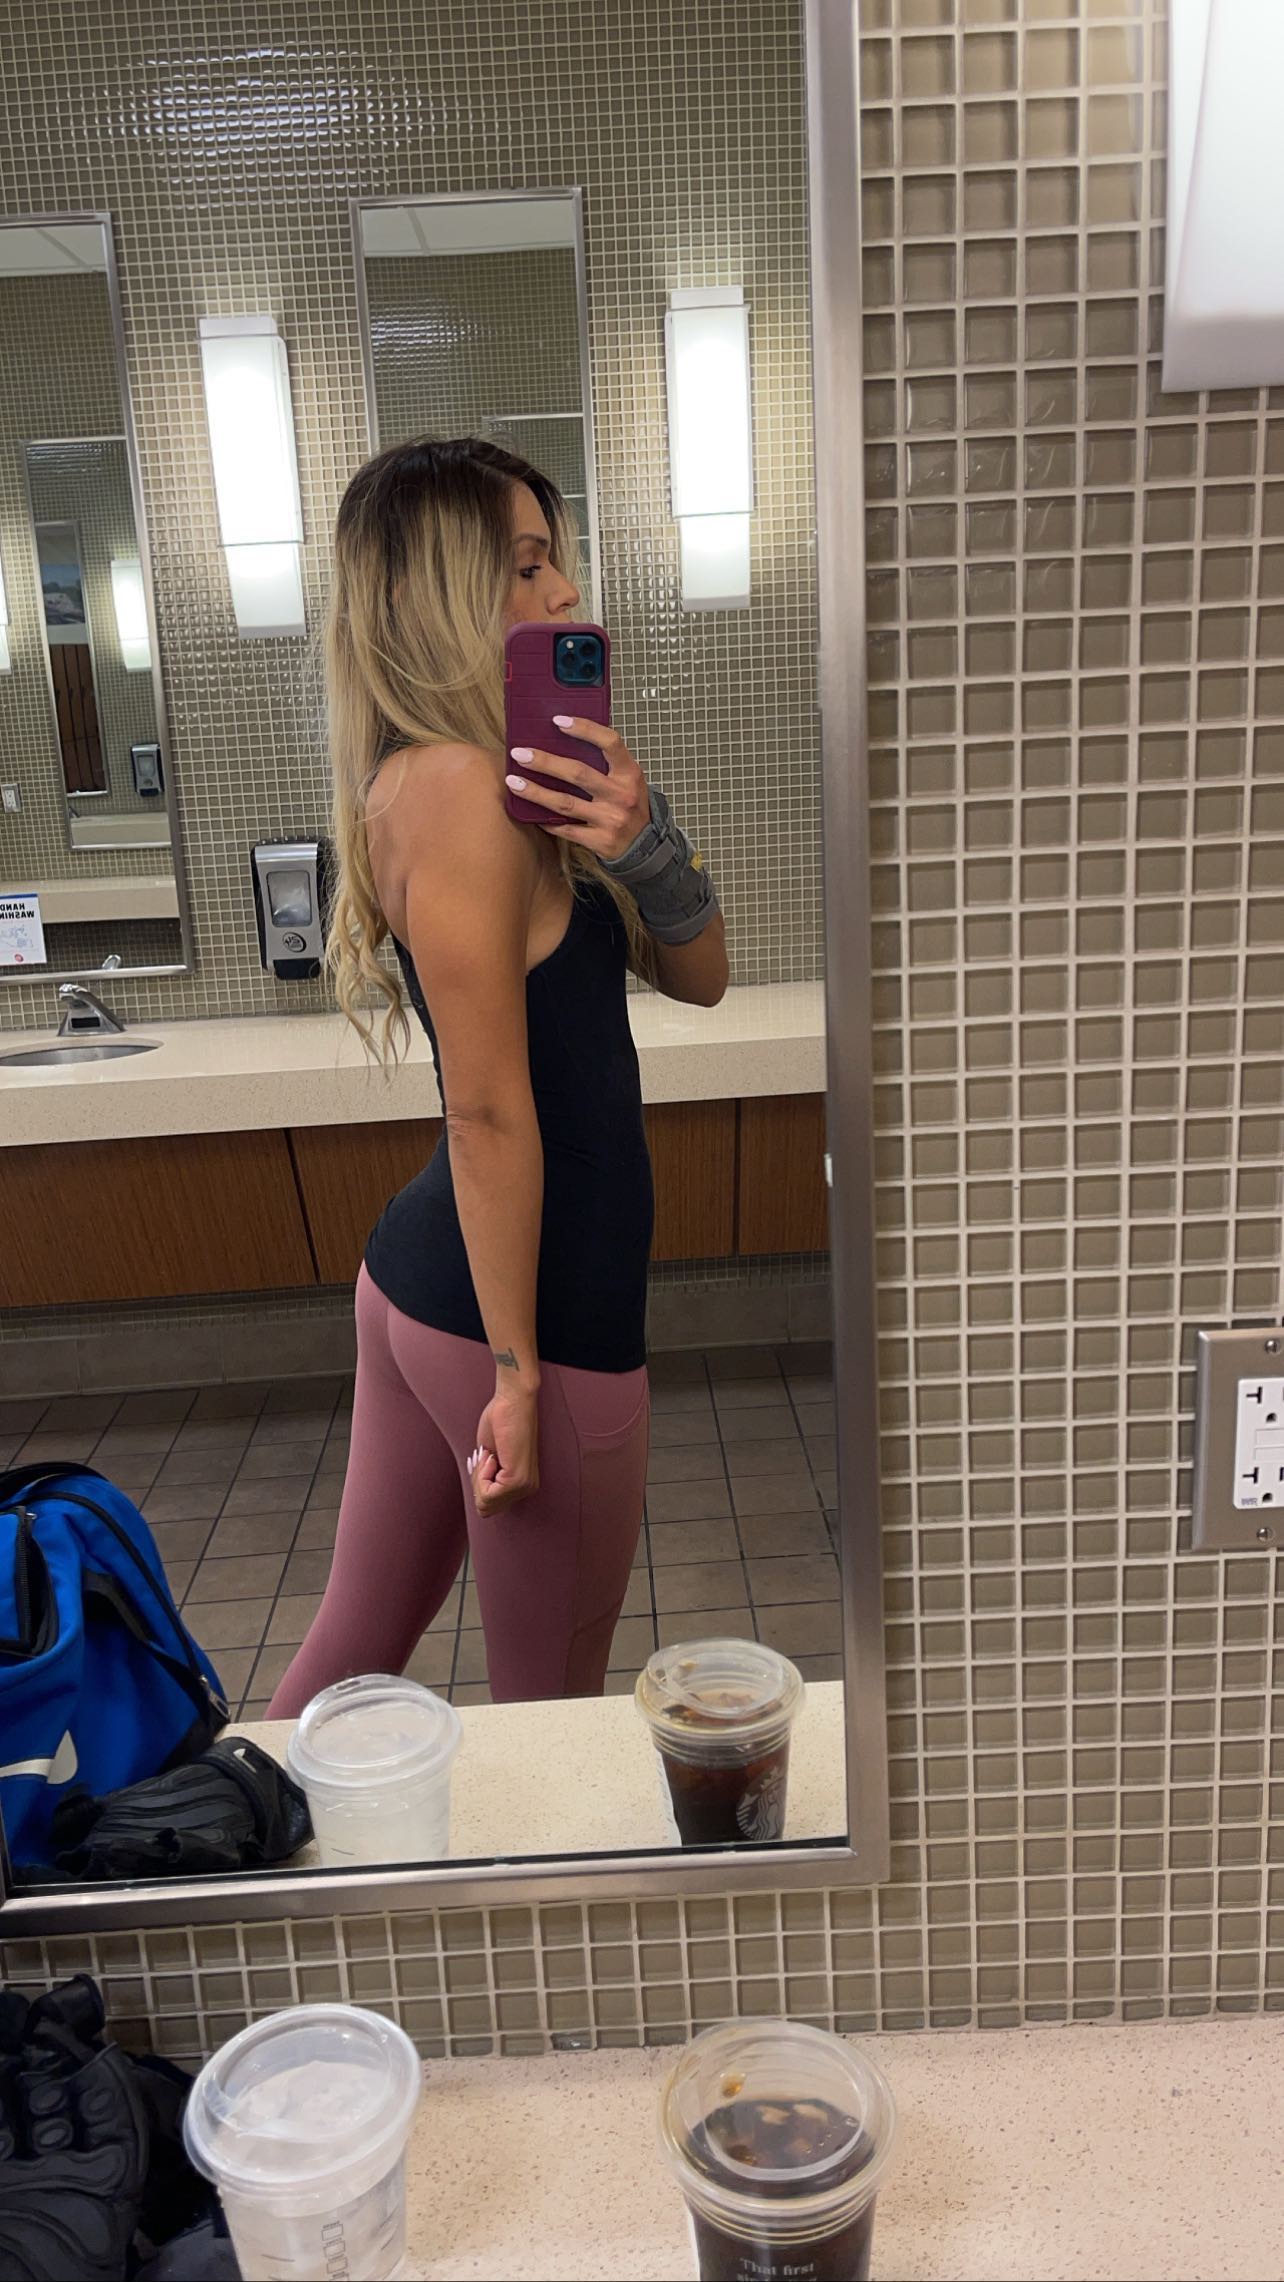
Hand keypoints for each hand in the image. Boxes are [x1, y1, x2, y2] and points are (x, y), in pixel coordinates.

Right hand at [469, 1381, 539, 1515]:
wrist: (512, 1401)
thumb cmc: (500, 1421)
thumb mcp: (489, 1458)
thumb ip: (488, 1479)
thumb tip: (479, 1501)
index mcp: (523, 1484)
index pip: (489, 1506)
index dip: (477, 1484)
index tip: (483, 1460)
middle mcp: (527, 1488)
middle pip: (485, 1509)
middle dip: (477, 1483)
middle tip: (485, 1457)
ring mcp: (524, 1486)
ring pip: (484, 1503)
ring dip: (478, 1477)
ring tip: (490, 1455)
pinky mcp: (517, 1480)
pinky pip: (487, 1493)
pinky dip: (481, 1474)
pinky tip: (493, 1455)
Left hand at [507, 715, 650, 860]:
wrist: (645, 845)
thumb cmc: (629, 805)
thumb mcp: (626, 779)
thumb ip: (604, 762)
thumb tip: (563, 739)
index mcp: (629, 773)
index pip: (610, 742)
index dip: (584, 729)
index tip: (557, 721)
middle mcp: (621, 795)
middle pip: (578, 773)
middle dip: (545, 762)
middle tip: (520, 754)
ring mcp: (611, 820)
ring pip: (565, 803)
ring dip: (536, 792)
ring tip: (514, 782)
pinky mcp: (600, 841)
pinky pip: (566, 829)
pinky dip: (545, 820)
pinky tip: (529, 812)